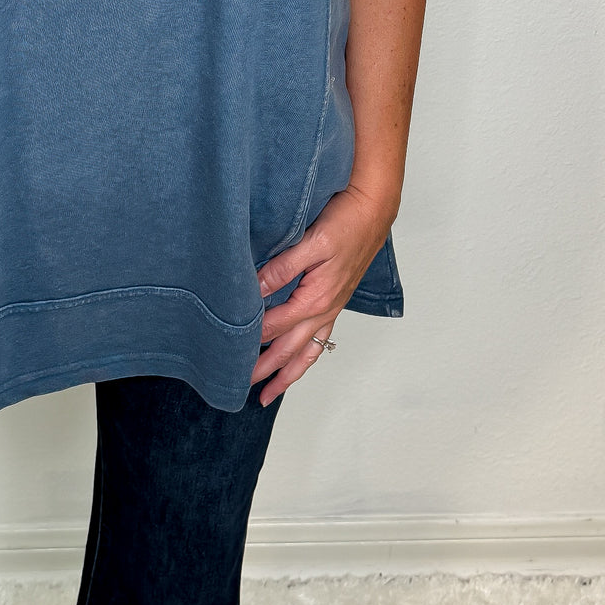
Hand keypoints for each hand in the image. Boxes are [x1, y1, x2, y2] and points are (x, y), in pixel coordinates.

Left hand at [251, 184, 395, 406]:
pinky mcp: (336, 300)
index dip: (252, 338)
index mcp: (316, 298)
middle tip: (244, 387)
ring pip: (308, 351)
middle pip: (291, 348)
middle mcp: (326, 309)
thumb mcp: (311, 242)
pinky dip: (306, 357)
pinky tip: (299, 361)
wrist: (374, 212)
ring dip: (288, 372)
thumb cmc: (345, 222)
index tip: (230, 350)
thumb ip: (283, 267)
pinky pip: (320, 339)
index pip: (276, 325)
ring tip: (271, 392)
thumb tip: (256, 290)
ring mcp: (333, 308)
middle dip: (267, 370)